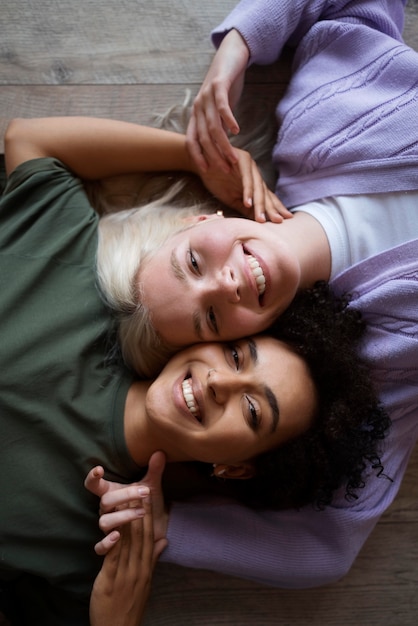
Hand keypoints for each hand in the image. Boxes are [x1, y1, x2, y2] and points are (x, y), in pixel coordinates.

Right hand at [84, 451, 167, 554]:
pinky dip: (106, 543)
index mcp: (110, 493)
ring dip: (123, 516)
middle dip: (124, 495)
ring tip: (142, 512)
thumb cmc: (148, 504)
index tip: (99, 469)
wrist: (157, 527)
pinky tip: (118, 536)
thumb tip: (160, 452)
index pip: (93, 485)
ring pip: (104, 521)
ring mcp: (107, 527)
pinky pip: (100, 547)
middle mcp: (105, 510)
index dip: (92, 478)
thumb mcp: (152, 487)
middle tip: (146, 491)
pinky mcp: (112, 545)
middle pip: (105, 501)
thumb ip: (154, 470)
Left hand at [89, 493, 166, 625]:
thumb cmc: (130, 605)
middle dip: (141, 511)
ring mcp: (125, 575)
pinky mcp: (109, 582)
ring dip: (128, 519)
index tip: (150, 493)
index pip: (149, 536)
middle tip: (142, 487)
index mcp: (146, 567)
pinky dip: (114, 543)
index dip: (150, 514)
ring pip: (129, 543)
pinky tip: (114, 529)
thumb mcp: (145, 581)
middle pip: (141, 535)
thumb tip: (163, 539)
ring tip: (127, 499)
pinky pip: (113, 559)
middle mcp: (138, 569)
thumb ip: (153, 558)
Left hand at [186, 29, 249, 172]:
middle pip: (203, 138)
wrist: (231, 55)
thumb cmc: (227, 85)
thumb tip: (223, 145)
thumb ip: (220, 127)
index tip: (207, 172)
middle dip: (214, 157)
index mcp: (196, 115)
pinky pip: (221, 106)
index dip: (198, 157)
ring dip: (223, 145)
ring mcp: (206, 95)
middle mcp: (198, 107)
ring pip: (212, 126)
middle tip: (227, 171)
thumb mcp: (221, 110)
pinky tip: (237, 131)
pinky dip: (229, 120)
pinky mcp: (218, 84)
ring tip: (233, 158)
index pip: (191, 141)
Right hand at [199, 147, 291, 222]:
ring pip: (257, 187)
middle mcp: (255, 174)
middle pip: (265, 194)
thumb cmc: (215, 179)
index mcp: (254, 183)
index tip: (282, 221)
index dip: (275, 209)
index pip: (268, 197)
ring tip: (261, 218)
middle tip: (278, 221)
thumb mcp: (231, 198)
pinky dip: (247, 191)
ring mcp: (250, 166)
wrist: (200, 161)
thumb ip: (245, 208)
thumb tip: (259, 221)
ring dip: (259, 204)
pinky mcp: (242, 159)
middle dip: (271, 209)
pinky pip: (246, 178)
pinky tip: (248, 203)